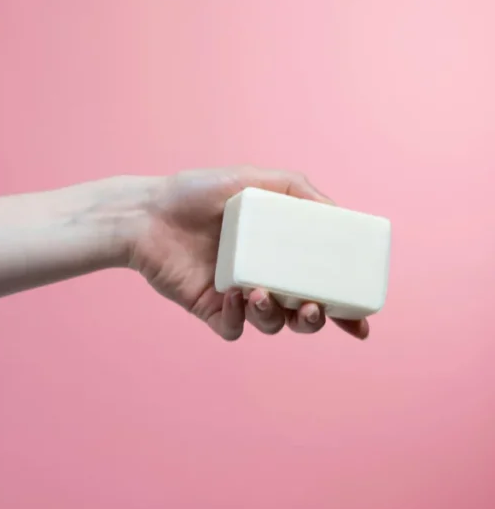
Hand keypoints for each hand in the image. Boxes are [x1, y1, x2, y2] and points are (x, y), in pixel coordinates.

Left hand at [129, 166, 368, 341]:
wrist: (147, 211)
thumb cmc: (197, 192)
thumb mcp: (253, 179)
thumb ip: (299, 190)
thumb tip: (339, 214)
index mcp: (279, 253)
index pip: (321, 285)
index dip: (344, 310)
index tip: (361, 322)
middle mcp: (263, 277)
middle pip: (301, 315)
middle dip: (314, 320)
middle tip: (311, 307)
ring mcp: (237, 296)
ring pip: (271, 325)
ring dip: (275, 317)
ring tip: (263, 293)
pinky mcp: (210, 309)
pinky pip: (234, 329)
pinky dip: (240, 319)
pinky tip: (237, 297)